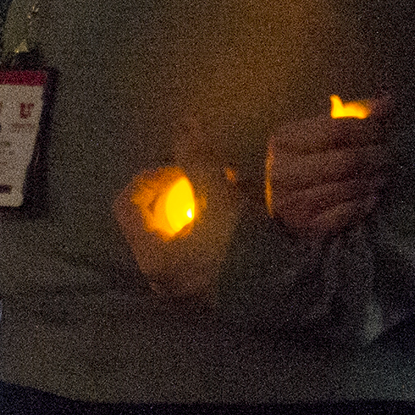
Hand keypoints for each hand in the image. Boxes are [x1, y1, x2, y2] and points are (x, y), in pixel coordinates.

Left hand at [112, 118, 239, 302]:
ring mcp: (186, 285)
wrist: (287, 292)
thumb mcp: (216, 195)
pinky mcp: (212, 288)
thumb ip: (197, 160)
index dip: (149, 177)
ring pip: (182, 230)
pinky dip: (216, 225)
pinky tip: (242, 207)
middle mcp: (160, 275)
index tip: (177, 168)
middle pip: (155, 217)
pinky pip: (202, 247)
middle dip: (181, 188)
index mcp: (150, 255)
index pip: (127, 205)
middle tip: (208, 174)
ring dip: (203, 203)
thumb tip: (185, 123)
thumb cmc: (239, 245)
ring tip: (233, 185)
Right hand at [264, 95, 394, 239]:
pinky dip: (365, 204)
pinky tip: (371, 196)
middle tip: (390, 157)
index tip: (384, 133)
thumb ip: (357, 115)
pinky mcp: (305, 225)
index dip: (369, 130)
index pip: (337, 130)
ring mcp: (292, 201)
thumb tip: (389, 101)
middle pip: (346, 160)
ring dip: (374, 180)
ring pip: (349, 187)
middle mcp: (282, 170)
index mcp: (283, 139)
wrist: (280, 203)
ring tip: (384, 175)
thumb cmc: (307, 161)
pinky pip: (346, 213)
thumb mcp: (322, 133)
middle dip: (377, 157)